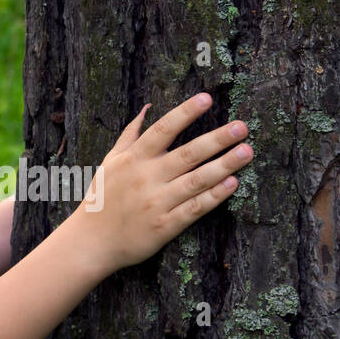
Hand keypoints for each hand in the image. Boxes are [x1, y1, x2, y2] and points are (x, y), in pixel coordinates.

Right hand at [70, 93, 252, 274]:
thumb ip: (129, 135)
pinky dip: (214, 196)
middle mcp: (146, 177)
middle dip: (217, 138)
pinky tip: (233, 183)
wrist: (92, 240)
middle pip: (188, 153)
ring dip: (224, 165)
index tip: (207, 99)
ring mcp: (157, 202)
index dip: (185, 113)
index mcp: (133, 159)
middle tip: (241, 126)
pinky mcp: (166, 226)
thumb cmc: (102, 197)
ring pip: (197, 180)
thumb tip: (148, 108)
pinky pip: (195, 208)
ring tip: (247, 151)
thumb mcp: (110, 161)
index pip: (163, 129)